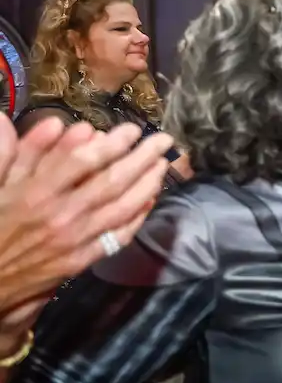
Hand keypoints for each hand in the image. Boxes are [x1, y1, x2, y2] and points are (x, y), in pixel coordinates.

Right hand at [0, 119, 171, 342]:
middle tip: (163, 140)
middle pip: (112, 181)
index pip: (83, 161)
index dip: (112, 143)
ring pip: (122, 207)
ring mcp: (76, 239)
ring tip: (163, 164)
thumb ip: (17, 152)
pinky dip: (138, 216)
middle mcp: (61, 215)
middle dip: (142, 158)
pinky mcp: (82, 260)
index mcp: (37, 193)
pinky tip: (151, 199)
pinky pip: (118, 236)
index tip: (132, 129)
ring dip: (147, 184)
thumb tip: (50, 122)